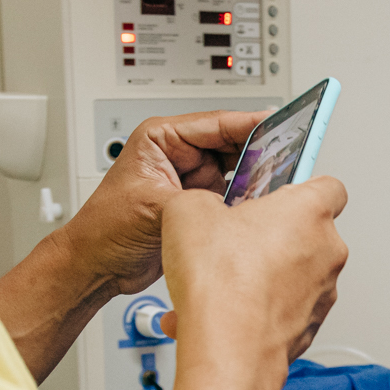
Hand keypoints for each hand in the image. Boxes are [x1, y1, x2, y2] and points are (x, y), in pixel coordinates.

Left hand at [58, 110, 269, 297]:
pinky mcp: (203, 204)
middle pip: (235, 144)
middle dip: (262, 152)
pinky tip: (265, 205)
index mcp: (162, 139)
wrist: (98, 267)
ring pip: (241, 170)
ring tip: (281, 182)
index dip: (252, 123)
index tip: (284, 123)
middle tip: (291, 157)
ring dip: (259, 178)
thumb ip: (200, 198)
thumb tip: (239, 198)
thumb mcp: (156, 206)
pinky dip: (252, 201)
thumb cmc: (105, 230)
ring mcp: (194, 180)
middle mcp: (181, 156)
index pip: (217, 123)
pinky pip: (238, 196)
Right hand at [159, 176, 347, 363]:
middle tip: (234, 241)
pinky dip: (256, 309)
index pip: (328, 186)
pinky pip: (283, 308)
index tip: (276, 193)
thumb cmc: (223, 283)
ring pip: (291, 275)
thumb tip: (201, 210)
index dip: (300, 187)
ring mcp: (323, 292)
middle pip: (305, 233)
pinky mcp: (310, 326)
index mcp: (310, 212)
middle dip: (269, 236)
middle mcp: (327, 252)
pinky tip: (220, 313)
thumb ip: (203, 200)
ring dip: (259, 275)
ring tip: (219, 283)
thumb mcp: (188, 211)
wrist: (229, 349)